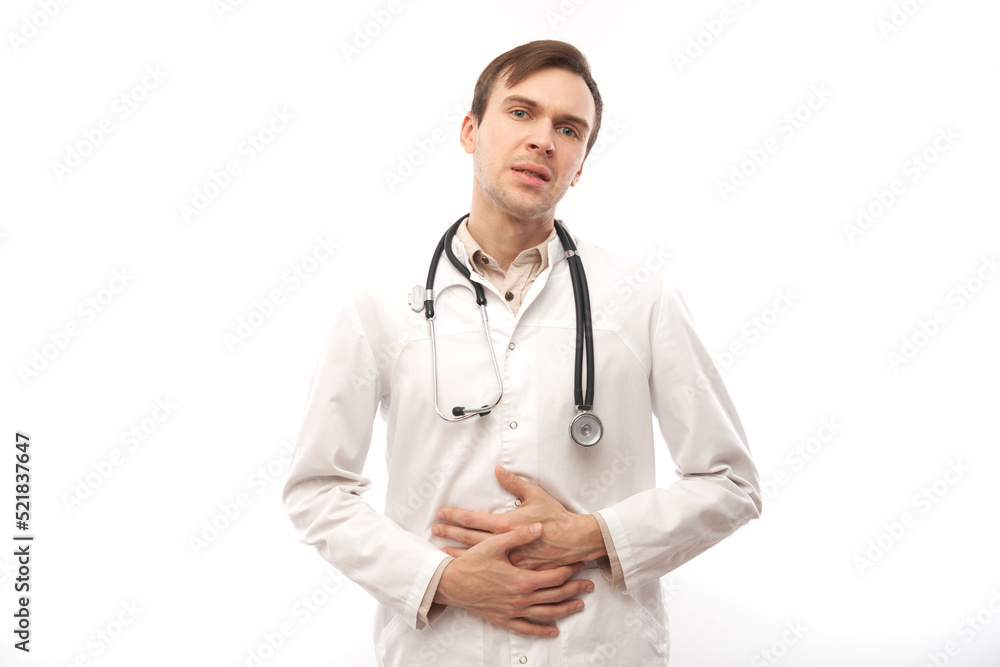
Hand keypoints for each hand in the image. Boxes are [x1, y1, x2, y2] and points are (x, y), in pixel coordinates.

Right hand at [433, 522, 593, 636]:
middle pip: (555, 595)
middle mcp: (521, 599)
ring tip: (580, 605)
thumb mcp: (495, 544)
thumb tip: (539, 527)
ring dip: (565, 610)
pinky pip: (527, 628)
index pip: (554, 576)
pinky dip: (542, 630)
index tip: (580, 564)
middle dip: (574, 589)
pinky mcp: (503, 619)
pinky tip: (553, 630)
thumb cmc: (471, 562)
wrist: (450, 584)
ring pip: (546, 614)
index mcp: (522, 580)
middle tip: (589, 585)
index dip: (569, 569)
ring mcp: (513, 611)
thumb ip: (520, 535)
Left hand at [434, 465, 606, 569]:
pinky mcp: (517, 569)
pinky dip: (477, 565)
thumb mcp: (535, 494)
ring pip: (477, 556)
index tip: (442, 513)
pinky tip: (468, 567)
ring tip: (443, 551)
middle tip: (434, 530)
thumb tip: (499, 469)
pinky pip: (493, 568)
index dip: (455, 515)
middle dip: (450, 533)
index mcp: (506, 523)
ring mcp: (510, 558)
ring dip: (458, 552)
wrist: (574, 541)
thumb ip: (514, 482)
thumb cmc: (556, 517)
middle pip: (469, 537)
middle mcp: (504, 541)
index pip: (473, 518)